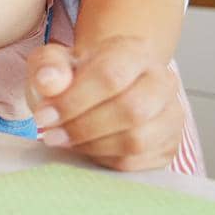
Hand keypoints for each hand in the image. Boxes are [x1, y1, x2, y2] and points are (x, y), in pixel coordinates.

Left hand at [27, 36, 184, 170]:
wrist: (101, 90)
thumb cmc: (77, 75)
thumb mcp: (54, 62)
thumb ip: (48, 67)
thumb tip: (49, 82)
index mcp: (135, 52)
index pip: (111, 76)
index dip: (74, 100)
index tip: (43, 116)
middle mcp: (162, 81)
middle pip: (131, 110)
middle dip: (83, 127)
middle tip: (51, 135)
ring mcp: (171, 115)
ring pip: (138, 140)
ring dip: (93, 146)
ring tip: (65, 141)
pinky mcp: (170, 145)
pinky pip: (139, 161)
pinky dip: (106, 160)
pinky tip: (85, 148)